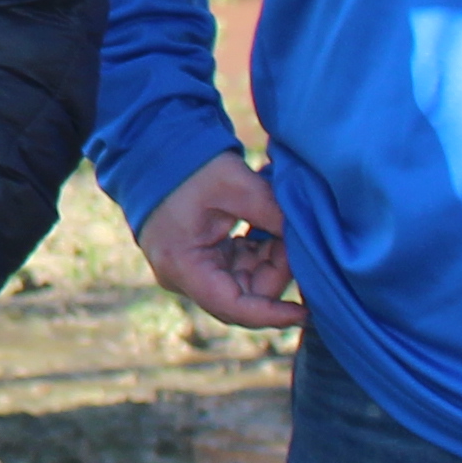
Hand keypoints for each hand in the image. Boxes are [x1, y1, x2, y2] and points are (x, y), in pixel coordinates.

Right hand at [135, 150, 304, 331]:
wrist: (152, 148)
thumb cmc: (189, 165)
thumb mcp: (236, 185)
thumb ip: (273, 215)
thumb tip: (309, 242)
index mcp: (183, 265)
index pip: (234, 307)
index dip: (273, 314)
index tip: (307, 312)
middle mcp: (180, 277)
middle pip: (241, 296)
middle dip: (274, 272)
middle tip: (294, 239)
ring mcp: (186, 270)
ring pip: (241, 283)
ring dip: (266, 261)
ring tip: (277, 225)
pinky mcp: (194, 259)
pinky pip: (233, 270)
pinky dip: (255, 254)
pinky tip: (264, 229)